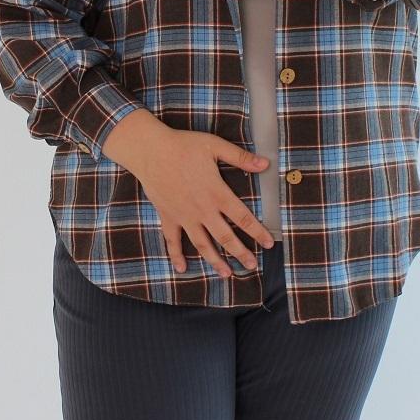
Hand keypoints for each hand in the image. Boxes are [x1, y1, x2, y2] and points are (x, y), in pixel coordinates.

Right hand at [114, 120, 275, 277]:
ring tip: (227, 274)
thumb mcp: (215, 146)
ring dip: (215, 261)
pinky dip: (176, 255)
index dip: (257, 232)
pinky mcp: (168, 217)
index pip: (243, 218)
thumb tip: (265, 164)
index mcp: (217, 193)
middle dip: (241, 253)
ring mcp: (184, 216)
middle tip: (252, 265)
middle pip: (226, 237)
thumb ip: (240, 158)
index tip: (269, 244)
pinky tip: (182, 268)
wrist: (150, 151)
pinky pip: (173, 241)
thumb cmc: (183, 145)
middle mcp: (203, 210)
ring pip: (203, 244)